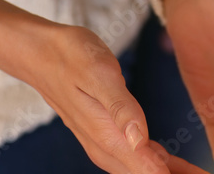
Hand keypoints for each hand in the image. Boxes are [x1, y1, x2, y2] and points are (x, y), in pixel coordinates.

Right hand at [0, 0, 205, 173]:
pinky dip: (157, 163)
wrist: (42, 52)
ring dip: (169, 173)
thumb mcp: (99, 72)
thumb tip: (141, 141)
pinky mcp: (106, 132)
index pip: (148, 172)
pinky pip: (137, 157)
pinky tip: (170, 163)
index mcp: (110, 136)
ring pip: (142, 170)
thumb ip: (121, 108)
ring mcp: (106, 142)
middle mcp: (108, 147)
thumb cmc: (72, 56)